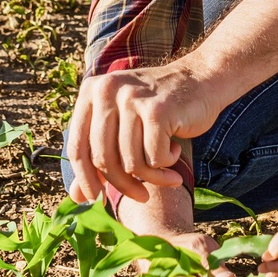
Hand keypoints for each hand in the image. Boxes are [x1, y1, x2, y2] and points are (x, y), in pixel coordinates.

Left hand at [66, 60, 223, 203]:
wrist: (201, 78)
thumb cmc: (158, 107)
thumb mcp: (122, 124)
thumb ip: (98, 156)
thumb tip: (76, 197)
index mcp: (91, 91)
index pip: (77, 146)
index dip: (84, 178)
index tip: (95, 198)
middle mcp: (108, 91)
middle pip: (103, 159)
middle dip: (123, 186)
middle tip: (142, 196)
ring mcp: (133, 98)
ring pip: (131, 163)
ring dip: (152, 178)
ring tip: (167, 173)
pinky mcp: (158, 110)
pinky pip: (155, 158)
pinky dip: (166, 164)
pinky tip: (176, 152)